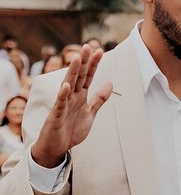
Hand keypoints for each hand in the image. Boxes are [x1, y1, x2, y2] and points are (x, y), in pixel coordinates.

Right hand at [31, 45, 111, 167]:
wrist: (57, 148)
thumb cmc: (71, 130)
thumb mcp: (90, 114)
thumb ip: (99, 99)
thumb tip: (110, 83)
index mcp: (80, 95)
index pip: (88, 76)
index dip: (94, 64)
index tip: (99, 51)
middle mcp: (71, 96)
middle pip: (78, 76)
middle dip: (83, 62)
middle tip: (88, 46)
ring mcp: (62, 104)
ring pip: (68, 85)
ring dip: (72, 72)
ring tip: (77, 58)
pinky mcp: (56, 115)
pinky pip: (59, 103)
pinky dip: (62, 94)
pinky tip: (65, 85)